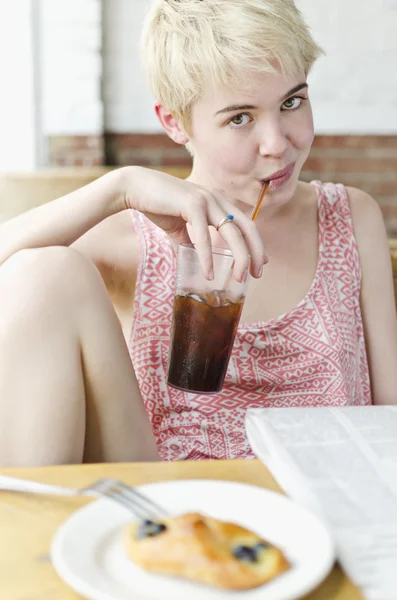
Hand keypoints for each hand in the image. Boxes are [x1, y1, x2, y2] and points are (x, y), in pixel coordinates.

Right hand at [119, 166, 266, 281]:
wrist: (135, 187)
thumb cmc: (157, 205)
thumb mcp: (179, 226)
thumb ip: (190, 241)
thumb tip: (194, 262)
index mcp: (218, 202)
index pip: (246, 224)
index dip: (256, 245)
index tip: (260, 264)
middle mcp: (217, 199)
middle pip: (247, 228)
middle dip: (255, 253)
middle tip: (257, 275)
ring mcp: (206, 200)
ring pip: (232, 232)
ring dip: (239, 258)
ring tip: (238, 279)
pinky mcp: (192, 204)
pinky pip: (204, 236)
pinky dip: (207, 257)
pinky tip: (208, 273)